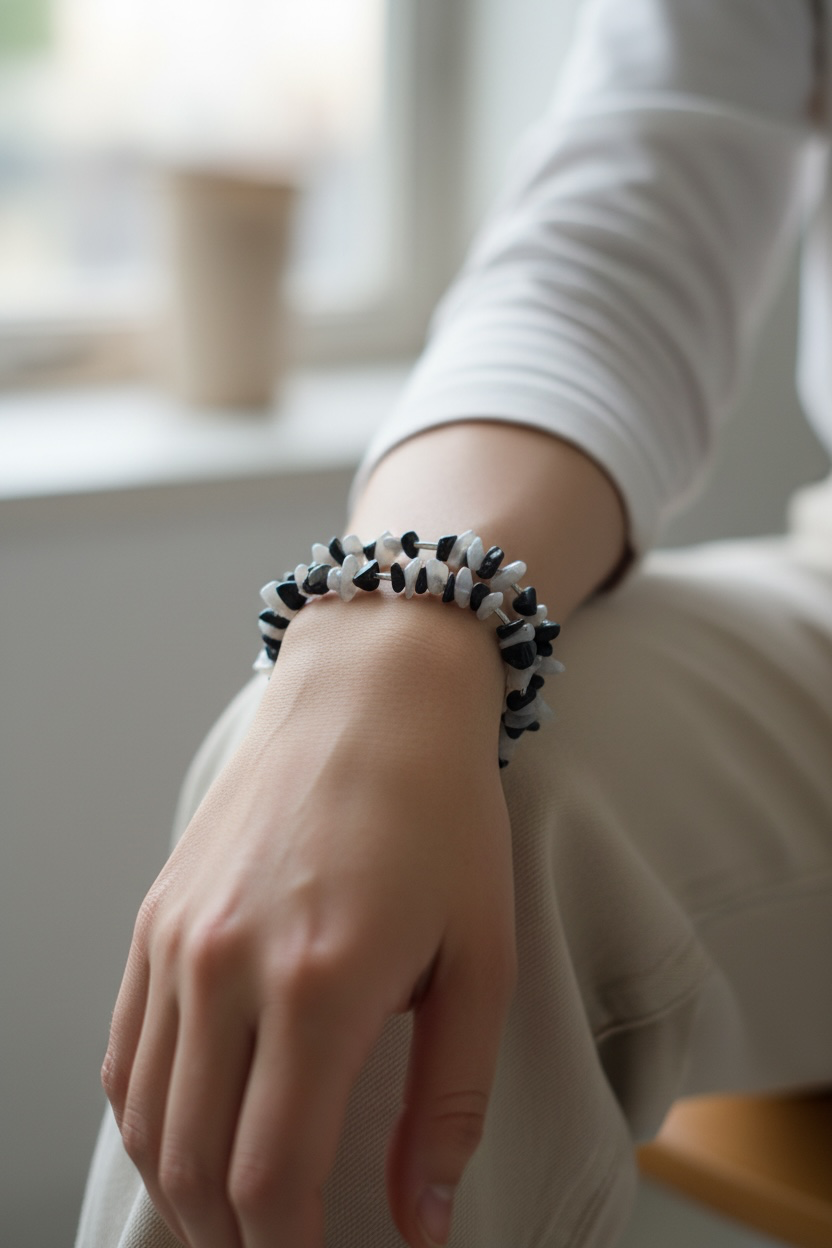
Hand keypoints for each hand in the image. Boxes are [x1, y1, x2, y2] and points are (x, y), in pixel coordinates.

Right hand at [101, 602, 515, 1247]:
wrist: (373, 693)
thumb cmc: (442, 812)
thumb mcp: (478, 957)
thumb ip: (448, 1102)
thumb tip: (423, 1224)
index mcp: (319, 982)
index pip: (271, 1177)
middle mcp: (226, 964)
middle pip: (196, 1162)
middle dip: (233, 1239)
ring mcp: (177, 937)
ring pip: (147, 1114)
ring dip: (183, 1187)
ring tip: (232, 1218)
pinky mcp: (156, 913)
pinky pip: (125, 1046)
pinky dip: (147, 1114)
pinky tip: (185, 1133)